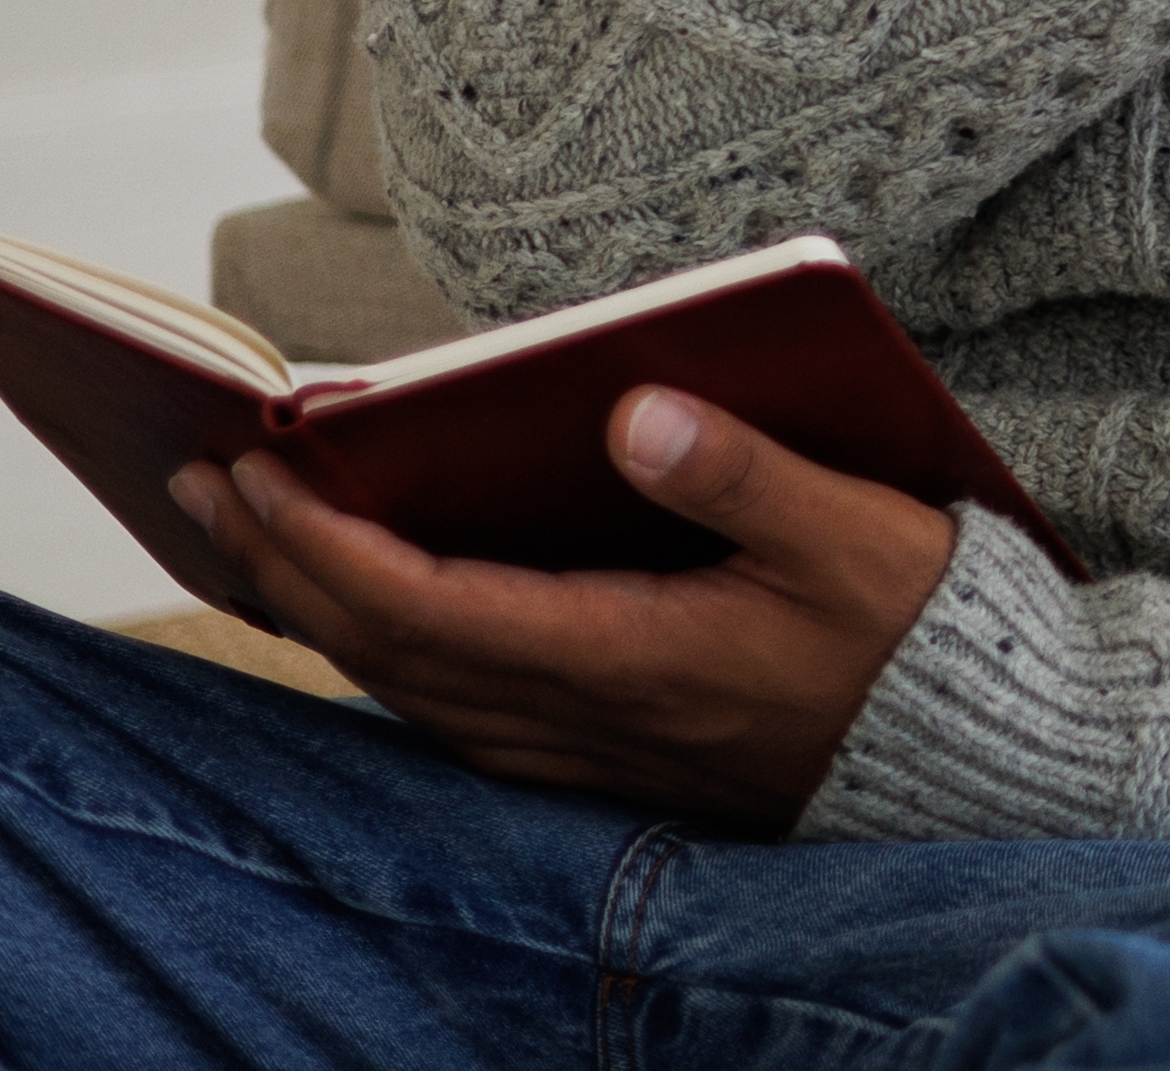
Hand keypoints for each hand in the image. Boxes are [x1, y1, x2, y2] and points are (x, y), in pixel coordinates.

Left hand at [170, 386, 953, 831]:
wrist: (968, 759)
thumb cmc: (917, 631)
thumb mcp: (859, 531)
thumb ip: (747, 474)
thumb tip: (635, 410)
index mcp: (630, 657)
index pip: (427, 608)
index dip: (325, 542)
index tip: (255, 463)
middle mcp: (583, 720)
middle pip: (385, 652)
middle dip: (281, 565)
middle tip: (201, 474)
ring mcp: (582, 750)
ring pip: (403, 691)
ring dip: (314, 612)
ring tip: (250, 533)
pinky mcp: (596, 757)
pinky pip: (444, 712)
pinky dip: (378, 653)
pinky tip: (359, 613)